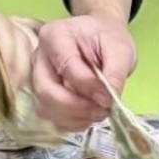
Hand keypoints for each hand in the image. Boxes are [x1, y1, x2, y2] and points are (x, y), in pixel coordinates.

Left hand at [0, 0, 26, 86]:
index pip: (0, 26)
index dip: (10, 53)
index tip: (11, 81)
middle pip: (15, 33)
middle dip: (20, 62)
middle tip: (16, 91)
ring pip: (20, 41)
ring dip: (24, 64)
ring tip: (19, 89)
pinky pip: (12, 50)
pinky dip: (19, 65)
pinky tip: (19, 83)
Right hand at [31, 14, 137, 130]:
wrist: (102, 40)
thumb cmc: (108, 39)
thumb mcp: (120, 49)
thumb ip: (115, 73)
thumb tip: (107, 101)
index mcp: (55, 35)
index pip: (66, 66)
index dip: (88, 87)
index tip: (108, 99)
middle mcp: (40, 57)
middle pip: (47, 91)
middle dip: (77, 107)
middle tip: (103, 110)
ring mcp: (38, 78)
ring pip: (45, 108)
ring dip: (74, 118)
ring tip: (99, 112)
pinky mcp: (44, 95)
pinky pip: (51, 117)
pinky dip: (72, 122)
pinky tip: (90, 115)